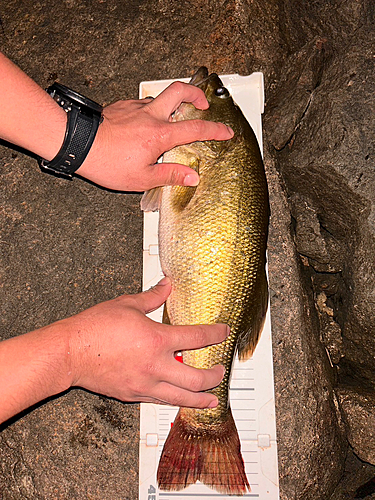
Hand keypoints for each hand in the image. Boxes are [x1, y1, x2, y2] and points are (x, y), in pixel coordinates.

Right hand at [67, 277, 227, 408]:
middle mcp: (155, 365)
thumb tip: (167, 285)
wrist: (69, 352)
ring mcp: (145, 384)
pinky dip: (174, 401)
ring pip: (181, 398)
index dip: (216, 334)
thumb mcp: (127, 304)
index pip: (197, 338)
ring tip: (212, 399)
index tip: (223, 332)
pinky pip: (159, 401)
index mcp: (157, 340)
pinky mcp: (133, 395)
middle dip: (214, 375)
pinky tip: (179, 400)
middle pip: (197, 378)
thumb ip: (152, 296)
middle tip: (220, 371)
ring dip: (201, 398)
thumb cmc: (94, 328)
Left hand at [77, 81, 232, 190]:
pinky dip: (150, 111)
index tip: (226, 132)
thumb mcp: (142, 178)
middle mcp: (150, 115)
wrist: (78, 144)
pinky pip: (142, 104)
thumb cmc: (107, 163)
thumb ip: (170, 176)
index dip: (215, 130)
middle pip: (180, 90)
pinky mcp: (122, 106)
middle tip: (203, 104)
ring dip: (171, 105)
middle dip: (196, 93)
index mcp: (159, 135)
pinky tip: (144, 126)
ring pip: (160, 98)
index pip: (196, 130)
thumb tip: (192, 177)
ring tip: (172, 120)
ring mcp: (135, 108)